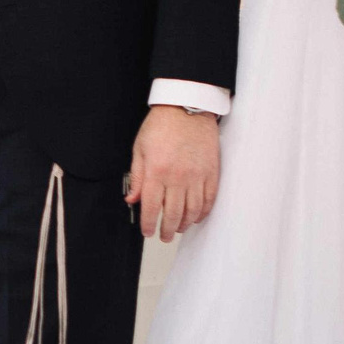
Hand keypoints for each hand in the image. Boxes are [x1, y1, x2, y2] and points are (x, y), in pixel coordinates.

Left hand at [127, 106, 220, 240]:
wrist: (186, 107)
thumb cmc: (161, 126)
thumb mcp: (139, 149)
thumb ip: (137, 177)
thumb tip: (132, 200)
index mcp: (156, 172)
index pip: (152, 207)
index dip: (149, 224)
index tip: (147, 232)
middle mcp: (178, 177)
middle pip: (174, 214)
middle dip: (167, 230)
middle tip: (163, 236)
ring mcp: (197, 176)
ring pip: (193, 210)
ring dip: (185, 224)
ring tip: (179, 229)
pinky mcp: (211, 172)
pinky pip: (209, 199)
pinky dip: (203, 212)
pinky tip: (197, 217)